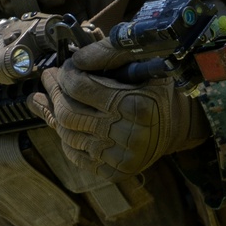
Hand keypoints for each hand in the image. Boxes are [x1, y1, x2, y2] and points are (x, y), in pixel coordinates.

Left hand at [30, 38, 209, 179]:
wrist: (177, 126)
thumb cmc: (156, 90)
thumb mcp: (142, 64)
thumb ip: (109, 54)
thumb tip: (75, 58)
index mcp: (135, 105)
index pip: (79, 87)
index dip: (65, 74)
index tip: (65, 67)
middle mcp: (128, 135)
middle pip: (68, 113)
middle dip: (54, 93)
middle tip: (48, 79)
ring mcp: (120, 157)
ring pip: (67, 135)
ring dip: (56, 114)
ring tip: (52, 98)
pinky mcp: (114, 171)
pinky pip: (76, 155)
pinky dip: (66, 138)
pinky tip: (64, 123)